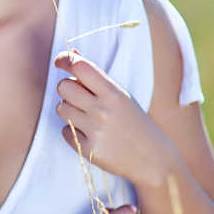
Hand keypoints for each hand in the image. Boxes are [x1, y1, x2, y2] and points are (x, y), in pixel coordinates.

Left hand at [53, 48, 170, 184]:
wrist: (153, 160)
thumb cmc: (134, 122)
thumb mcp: (121, 96)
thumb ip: (96, 76)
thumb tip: (71, 53)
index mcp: (114, 93)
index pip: (81, 67)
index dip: (65, 59)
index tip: (59, 60)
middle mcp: (103, 110)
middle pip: (64, 86)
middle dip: (67, 88)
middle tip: (79, 96)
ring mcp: (95, 131)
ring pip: (61, 108)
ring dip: (68, 110)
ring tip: (86, 116)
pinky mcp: (88, 150)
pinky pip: (65, 131)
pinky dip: (73, 131)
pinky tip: (90, 135)